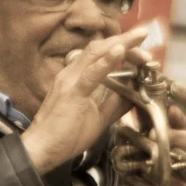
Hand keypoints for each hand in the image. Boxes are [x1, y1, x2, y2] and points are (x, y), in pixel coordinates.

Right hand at [21, 27, 150, 174]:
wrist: (42, 150)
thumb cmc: (64, 136)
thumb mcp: (98, 117)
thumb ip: (116, 102)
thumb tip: (136, 91)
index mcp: (75, 79)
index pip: (99, 54)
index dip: (121, 47)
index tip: (141, 50)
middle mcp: (70, 75)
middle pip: (99, 48)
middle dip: (125, 40)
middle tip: (144, 36)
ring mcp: (69, 82)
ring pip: (95, 53)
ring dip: (120, 44)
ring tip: (139, 37)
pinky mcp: (71, 93)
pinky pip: (91, 74)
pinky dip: (106, 61)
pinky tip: (120, 50)